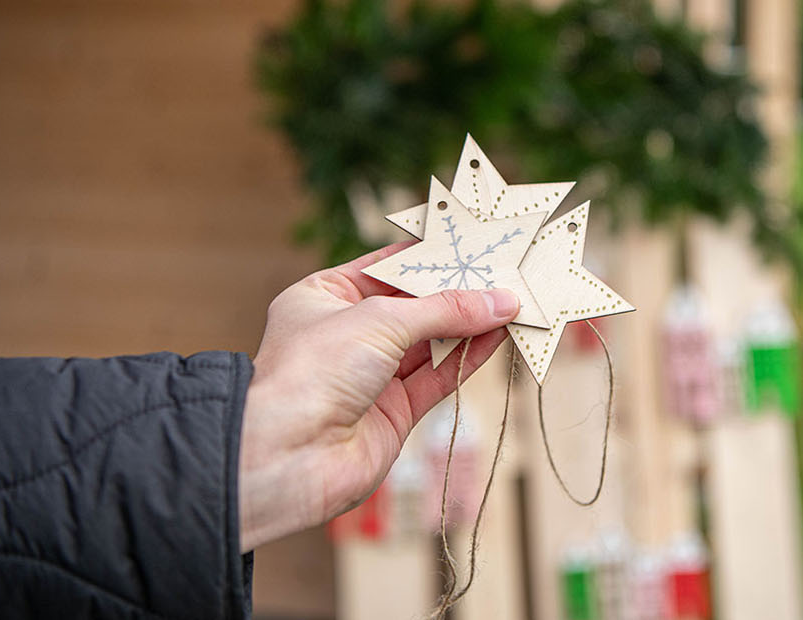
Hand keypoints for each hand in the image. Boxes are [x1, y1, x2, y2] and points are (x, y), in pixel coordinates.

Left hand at [237, 242, 519, 550]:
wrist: (287, 456)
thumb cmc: (310, 373)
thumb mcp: (380, 320)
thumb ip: (445, 310)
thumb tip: (500, 300)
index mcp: (324, 297)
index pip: (388, 267)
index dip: (431, 256)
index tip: (475, 244)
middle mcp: (347, 335)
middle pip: (416, 305)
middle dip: (460, 291)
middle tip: (506, 273)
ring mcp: (372, 375)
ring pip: (434, 342)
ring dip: (473, 325)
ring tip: (515, 302)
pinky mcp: (394, 411)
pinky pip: (440, 376)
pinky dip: (471, 357)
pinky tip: (500, 336)